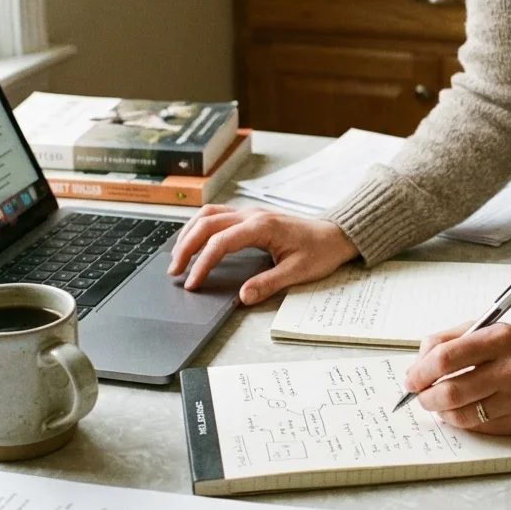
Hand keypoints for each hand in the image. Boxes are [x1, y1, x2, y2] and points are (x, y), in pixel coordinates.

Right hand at [168, 205, 358, 304]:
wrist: (335, 234)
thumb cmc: (319, 251)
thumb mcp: (297, 272)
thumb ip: (268, 284)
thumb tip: (242, 297)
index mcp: (262, 227)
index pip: (221, 243)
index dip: (203, 263)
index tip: (193, 283)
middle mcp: (251, 215)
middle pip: (207, 223)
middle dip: (186, 247)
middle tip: (174, 271)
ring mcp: (249, 212)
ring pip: (208, 214)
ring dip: (189, 233)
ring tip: (178, 257)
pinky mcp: (250, 216)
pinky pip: (217, 215)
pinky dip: (200, 227)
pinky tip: (194, 241)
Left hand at [403, 321, 510, 434]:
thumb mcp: (491, 328)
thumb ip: (451, 340)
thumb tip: (417, 365)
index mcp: (500, 339)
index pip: (446, 357)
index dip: (421, 371)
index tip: (411, 378)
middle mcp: (510, 370)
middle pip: (451, 391)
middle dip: (426, 397)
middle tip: (420, 395)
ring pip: (463, 415)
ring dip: (442, 412)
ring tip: (439, 404)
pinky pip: (480, 428)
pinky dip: (463, 421)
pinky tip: (461, 412)